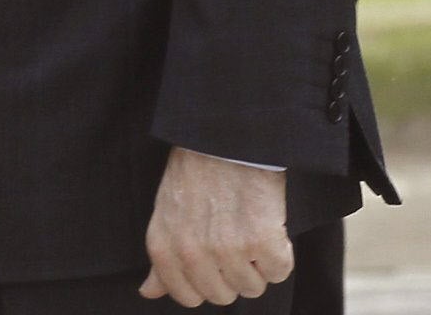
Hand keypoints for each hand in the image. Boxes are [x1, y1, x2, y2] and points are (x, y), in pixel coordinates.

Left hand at [139, 148, 290, 305]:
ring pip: (253, 287)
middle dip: (233, 273)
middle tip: (236, 238)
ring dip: (258, 263)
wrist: (225, 134)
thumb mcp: (166, 211)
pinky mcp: (261, 240)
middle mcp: (193, 253)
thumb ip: (161, 259)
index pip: (188, 297)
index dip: (207, 280)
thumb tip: (149, 292)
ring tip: (252, 227)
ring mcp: (227, 249)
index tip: (216, 261)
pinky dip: (281, 252)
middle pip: (223, 296)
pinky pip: (279, 271)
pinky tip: (271, 226)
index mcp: (165, 247)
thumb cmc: (196, 168)